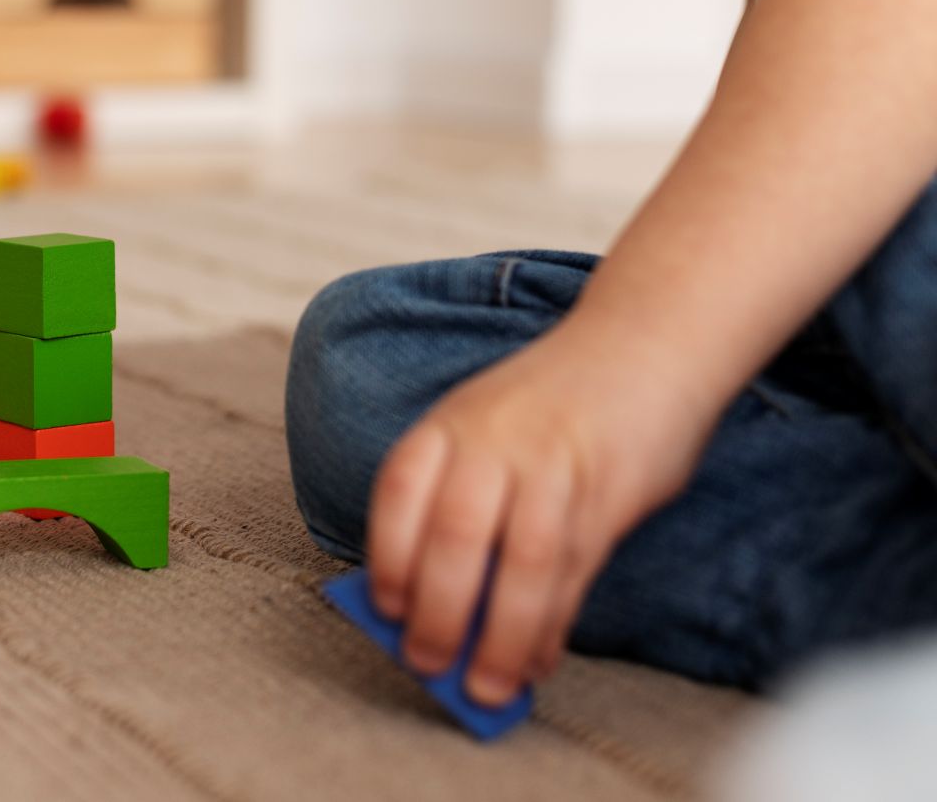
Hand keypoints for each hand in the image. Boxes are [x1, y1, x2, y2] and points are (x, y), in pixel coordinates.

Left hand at [364, 314, 720, 706]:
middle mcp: (497, 442)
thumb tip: (425, 597)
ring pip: (521, 564)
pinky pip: (574, 573)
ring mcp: (555, 467)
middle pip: (455, 535)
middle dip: (437, 612)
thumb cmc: (552, 403)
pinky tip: (537, 661)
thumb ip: (456, 494)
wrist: (646, 342)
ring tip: (485, 687)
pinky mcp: (609, 495)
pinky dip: (551, 627)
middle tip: (425, 663)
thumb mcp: (486, 425)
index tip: (384, 607)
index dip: (387, 554)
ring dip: (499, 637)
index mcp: (451, 423)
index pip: (399, 490)